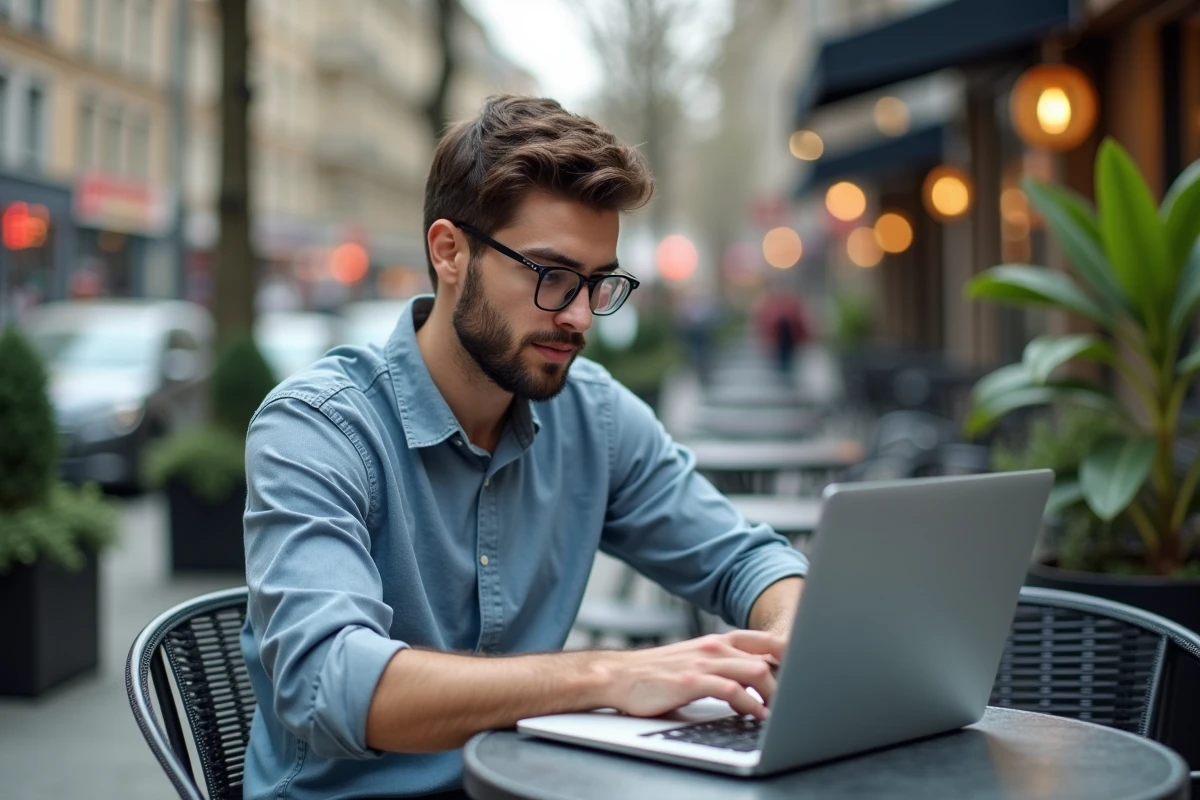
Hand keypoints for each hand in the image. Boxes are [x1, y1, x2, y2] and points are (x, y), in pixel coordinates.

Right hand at [590, 631, 784, 719]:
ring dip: (774, 694)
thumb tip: (754, 681)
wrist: (618, 676)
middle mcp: (713, 647)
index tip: (809, 669)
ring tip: (779, 712)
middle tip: (795, 702)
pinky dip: (750, 704)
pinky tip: (755, 716)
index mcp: (716, 642)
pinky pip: (732, 690)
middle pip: (767, 657)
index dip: (790, 655)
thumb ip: (722, 666)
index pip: (764, 641)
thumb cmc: (655, 674)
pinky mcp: (692, 681)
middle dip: (788, 681)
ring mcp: (703, 662)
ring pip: (755, 671)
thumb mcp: (694, 662)